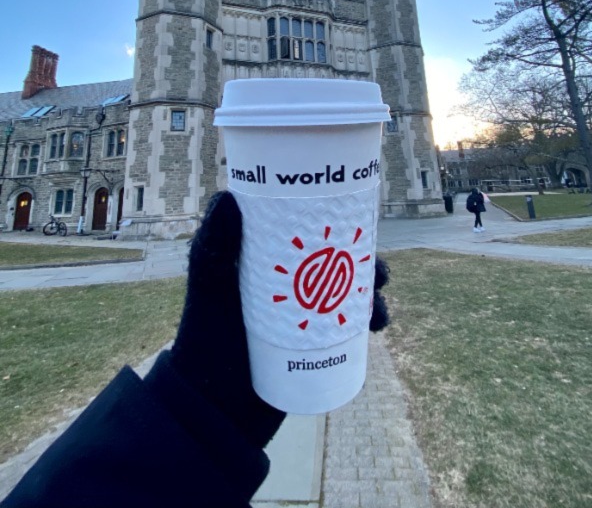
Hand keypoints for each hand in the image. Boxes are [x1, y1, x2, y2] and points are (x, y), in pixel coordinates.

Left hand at [169, 192, 389, 444]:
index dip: (330, 213)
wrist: (216, 403)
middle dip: (362, 254)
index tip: (353, 211)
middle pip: (334, 252)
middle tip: (376, 267)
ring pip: (348, 284)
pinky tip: (376, 324)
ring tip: (377, 301)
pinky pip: (351, 320)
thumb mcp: (208, 284)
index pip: (301, 222)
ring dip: (371, 286)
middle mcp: (289, 275)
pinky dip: (370, 318)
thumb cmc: (205, 336)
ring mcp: (303, 305)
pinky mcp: (315, 334)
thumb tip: (228, 197)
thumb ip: (214, 244)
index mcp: (265, 254)